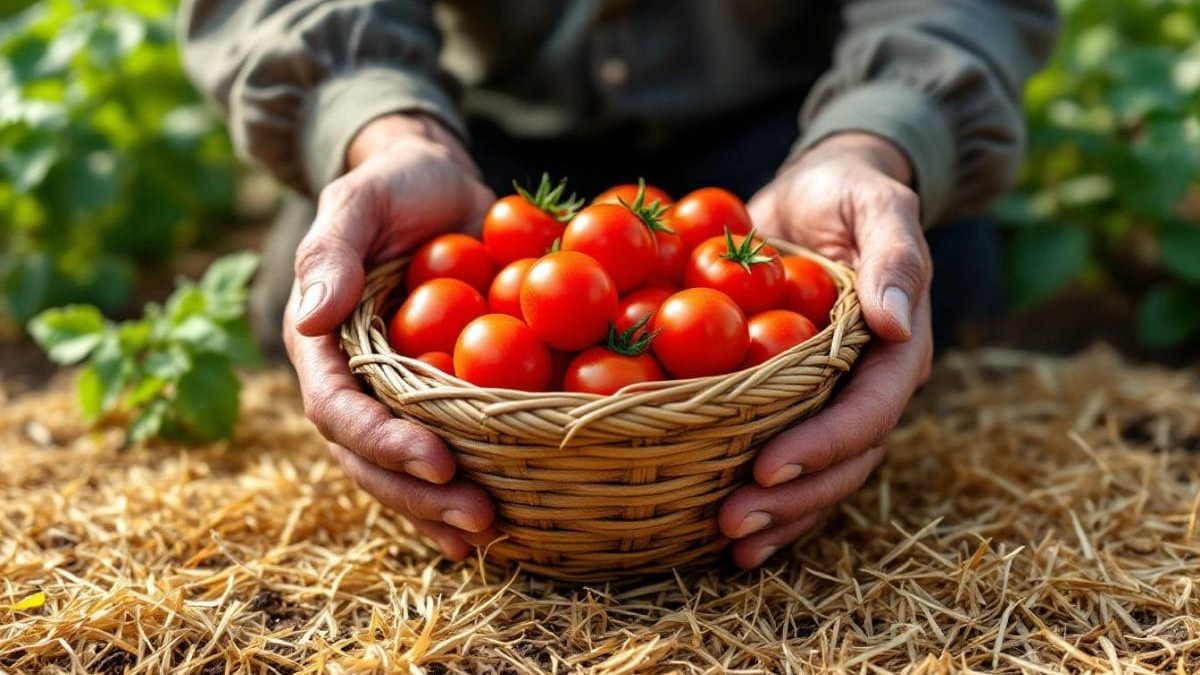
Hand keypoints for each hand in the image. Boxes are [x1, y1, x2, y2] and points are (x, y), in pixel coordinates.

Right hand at [283, 113, 499, 559]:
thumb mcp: (360, 200)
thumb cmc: (394, 185)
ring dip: (444, 508)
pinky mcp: (446, 394)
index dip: (382, 442)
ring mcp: (401, 395)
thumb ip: (330, 252)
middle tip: (477, 518)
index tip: (438, 460)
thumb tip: (310, 318)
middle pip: (371, 459)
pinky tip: (510, 519)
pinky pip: (456, 446)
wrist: (438, 183)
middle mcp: (358, 383)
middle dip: (419, 495)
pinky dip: (476, 482)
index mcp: (324, 346)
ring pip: (409, 469)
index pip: (339, 409)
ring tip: (491, 532)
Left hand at [717, 132, 933, 567]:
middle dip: (793, 499)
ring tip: (728, 543)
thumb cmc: (846, 192)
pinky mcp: (794, 403)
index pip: (868, 412)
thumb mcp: (877, 202)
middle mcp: (868, 386)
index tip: (766, 468)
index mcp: (896, 349)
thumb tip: (896, 320)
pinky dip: (765, 500)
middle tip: (733, 524)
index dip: (822, 445)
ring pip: (819, 477)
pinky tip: (724, 538)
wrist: (817, 196)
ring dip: (778, 516)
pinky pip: (786, 459)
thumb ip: (895, 254)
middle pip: (845, 461)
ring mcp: (832, 401)